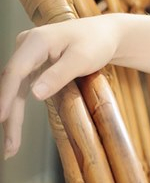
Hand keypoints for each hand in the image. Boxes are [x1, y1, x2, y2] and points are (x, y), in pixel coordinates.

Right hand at [1, 18, 121, 160]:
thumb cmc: (96, 43)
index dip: (6, 95)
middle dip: (7, 115)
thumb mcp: (82, 59)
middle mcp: (26, 46)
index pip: (15, 71)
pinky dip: (18, 109)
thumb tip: (34, 94)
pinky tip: (13, 129)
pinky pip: (21, 90)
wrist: (105, 34)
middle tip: (10, 147)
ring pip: (14, 90)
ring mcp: (27, 56)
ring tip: (11, 147)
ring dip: (11, 117)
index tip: (1, 117)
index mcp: (36, 41)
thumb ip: (58, 76)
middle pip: (10, 83)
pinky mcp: (32, 66)